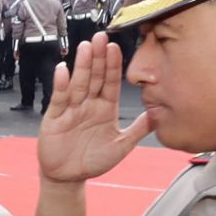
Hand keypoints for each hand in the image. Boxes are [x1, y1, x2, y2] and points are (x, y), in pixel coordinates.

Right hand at [37, 33, 150, 184]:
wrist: (68, 177)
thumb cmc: (93, 161)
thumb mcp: (121, 146)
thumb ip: (138, 129)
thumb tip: (159, 114)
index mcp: (105, 108)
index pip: (110, 82)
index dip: (113, 65)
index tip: (116, 48)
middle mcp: (88, 104)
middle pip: (94, 77)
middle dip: (98, 57)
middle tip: (100, 37)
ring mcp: (72, 109)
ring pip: (78, 83)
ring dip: (82, 65)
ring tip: (86, 47)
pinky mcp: (55, 117)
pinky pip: (59, 98)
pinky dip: (61, 84)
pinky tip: (63, 70)